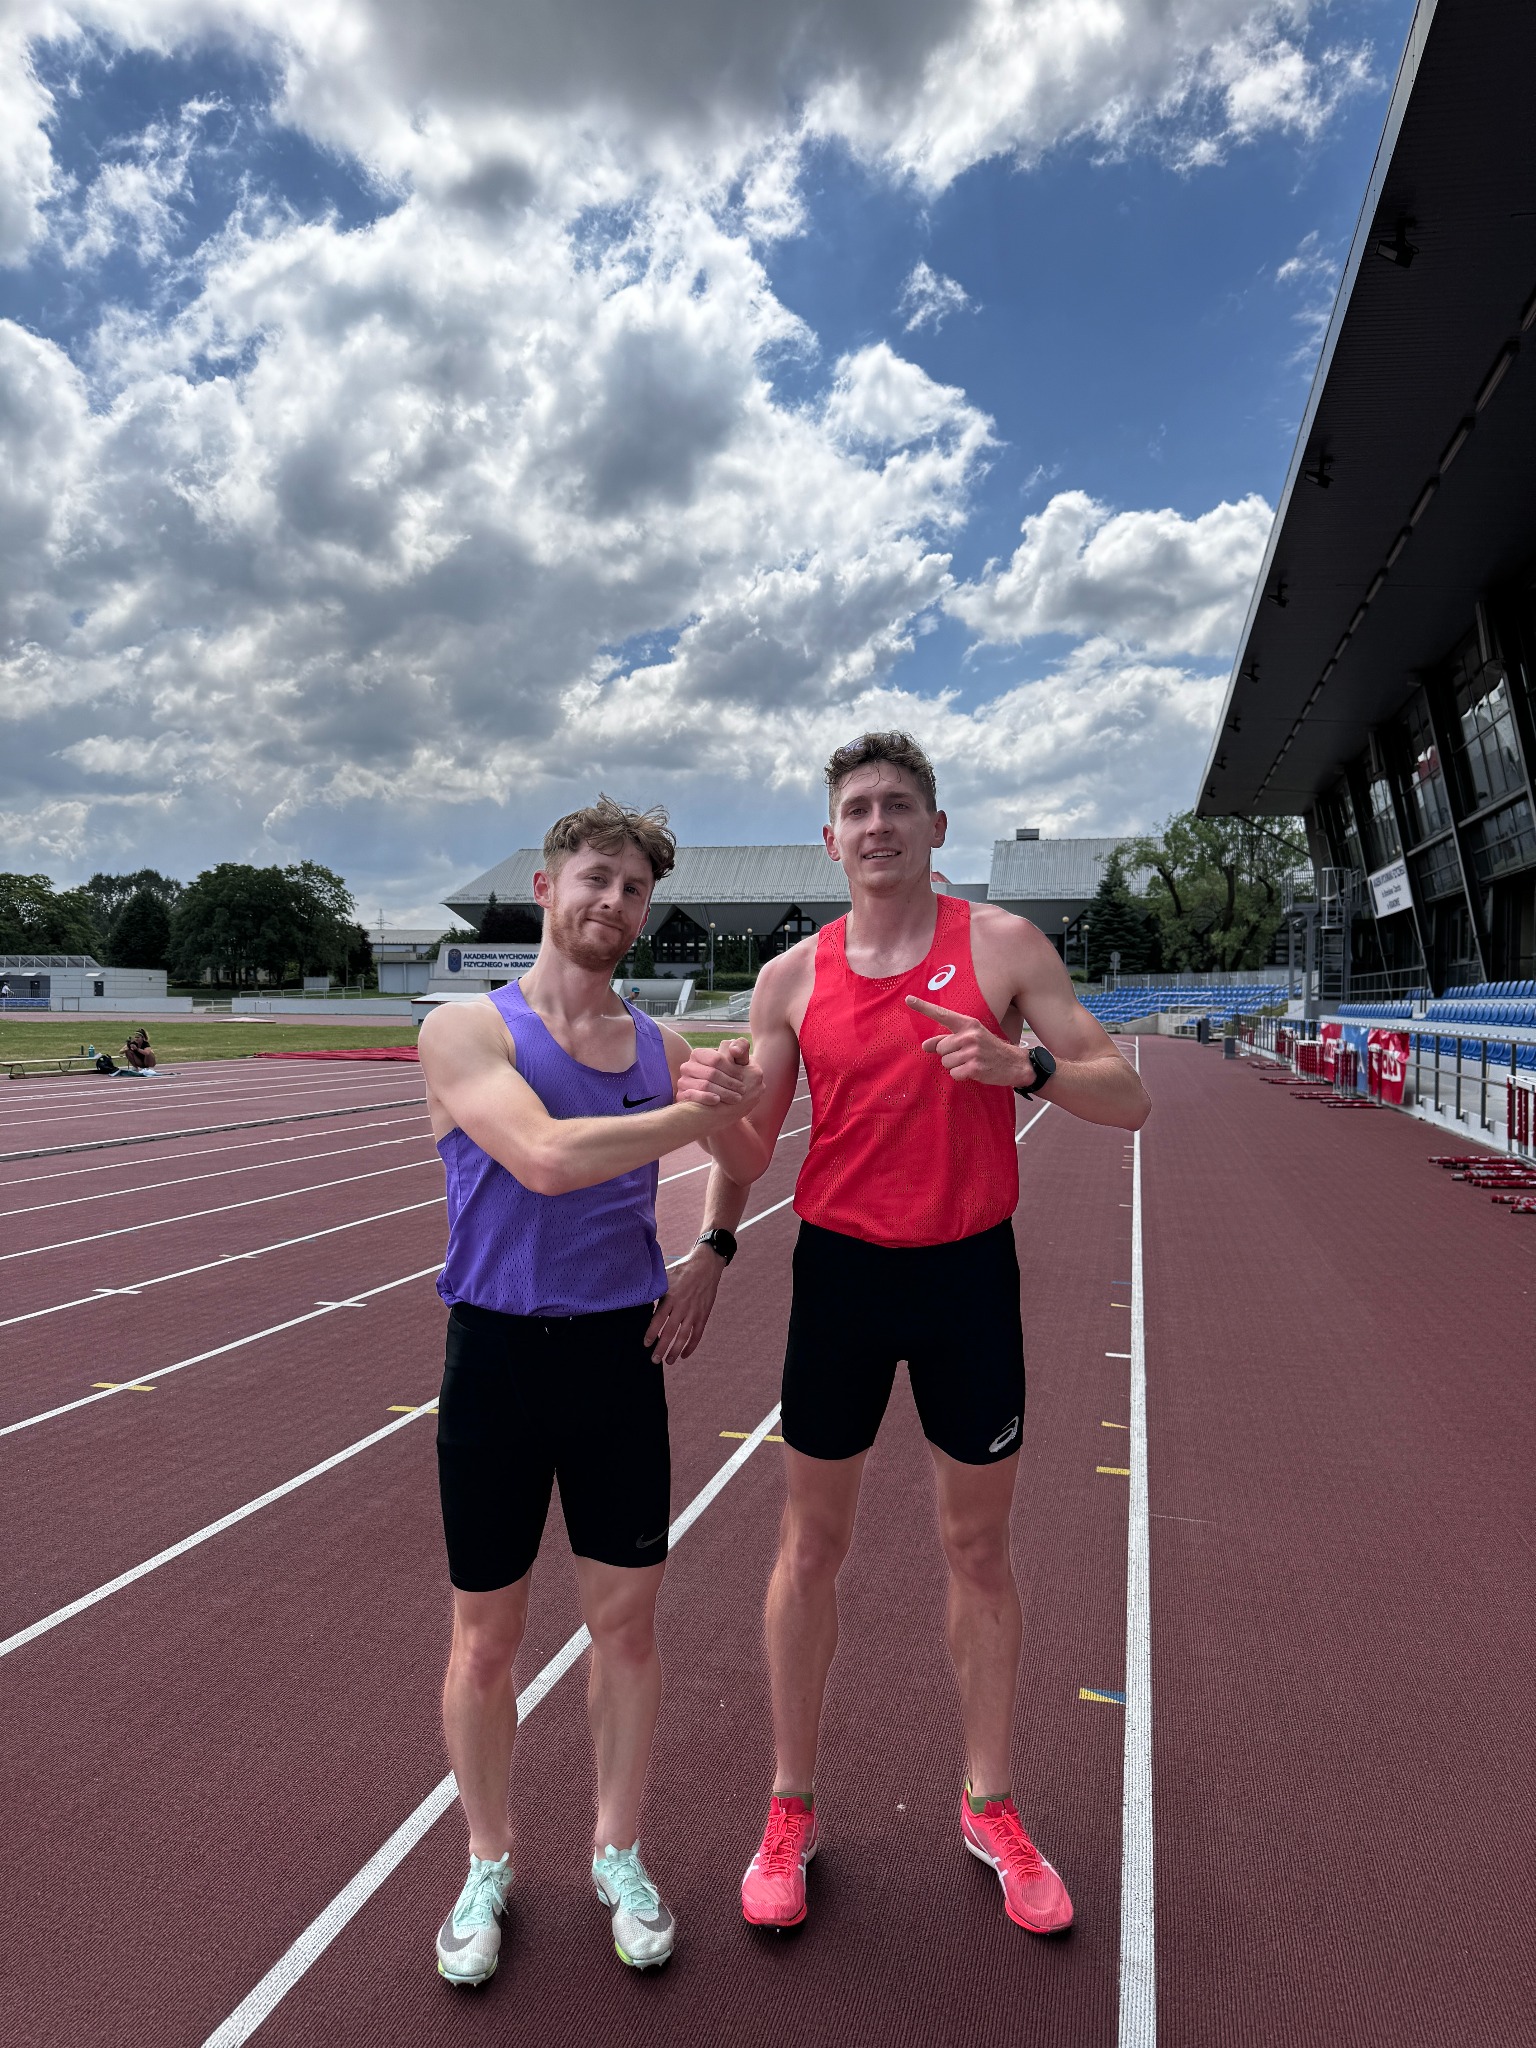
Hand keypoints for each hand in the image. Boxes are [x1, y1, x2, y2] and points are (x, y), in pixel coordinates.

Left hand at [644, 1249, 726, 1363]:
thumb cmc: (681, 1270)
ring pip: (684, 1336)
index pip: (658, 1319)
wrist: (706, 1265)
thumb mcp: (665, 1276)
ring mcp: (694, 1312)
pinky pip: (697, 1334)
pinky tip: (684, 1355)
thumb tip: (638, 1297)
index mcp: (671, 1297)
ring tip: (669, 1361)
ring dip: (675, 1351)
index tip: (646, 1344)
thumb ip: (654, 1289)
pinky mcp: (704, 1314)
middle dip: (661, 1348)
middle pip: (670, 1332)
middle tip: (654, 1360)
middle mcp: (682, 1306)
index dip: (651, 1333)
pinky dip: (691, 1346)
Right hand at [676, 1038, 762, 1115]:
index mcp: (698, 1054)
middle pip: (711, 1073)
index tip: (742, 1077)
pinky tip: (717, 1100)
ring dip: (723, 1092)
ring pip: (704, 1085)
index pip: (716, 1059)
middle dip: (729, 1082)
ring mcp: (682, 1081)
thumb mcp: (738, 1059)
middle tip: (742, 1090)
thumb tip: (734, 1050)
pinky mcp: (681, 1096)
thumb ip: (741, 1047)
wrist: (721, 1098)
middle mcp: (687, 1066)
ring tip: (736, 1098)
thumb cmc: (730, 1075)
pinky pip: (692, 1095)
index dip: (731, 1069)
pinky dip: (705, 1097)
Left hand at [904, 996, 1030, 1087]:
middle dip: (949, 1054)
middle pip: (940, 1048)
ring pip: (945, 1062)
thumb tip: (925, 1045)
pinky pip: (954, 1074)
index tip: (908, 999)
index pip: (942, 1014)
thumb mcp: (970, 1038)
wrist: (1014, 1063)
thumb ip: (947, 1039)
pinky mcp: (975, 1067)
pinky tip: (974, 1071)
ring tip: (971, 1062)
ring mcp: (972, 1051)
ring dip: (955, 1066)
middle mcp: (969, 1035)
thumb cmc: (988, 1049)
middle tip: (967, 1054)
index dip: (924, 1007)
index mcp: (968, 1024)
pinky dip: (961, 1075)